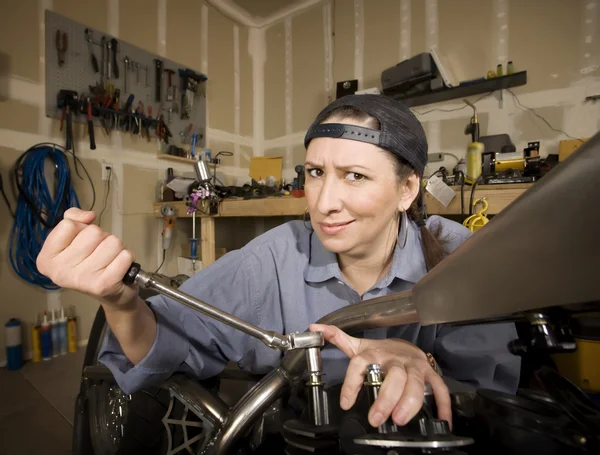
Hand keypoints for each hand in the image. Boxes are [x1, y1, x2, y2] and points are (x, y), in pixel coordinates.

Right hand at [36, 208, 136, 309]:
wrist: (111, 295)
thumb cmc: (90, 261)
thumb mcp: (73, 237)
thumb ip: (73, 218)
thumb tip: (89, 215)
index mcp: (46, 258)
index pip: (68, 225)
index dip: (81, 227)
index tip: (81, 242)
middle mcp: (60, 271)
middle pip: (93, 232)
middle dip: (102, 238)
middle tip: (99, 253)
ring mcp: (82, 279)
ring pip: (112, 242)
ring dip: (116, 248)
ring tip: (109, 260)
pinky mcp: (104, 285)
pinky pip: (125, 255)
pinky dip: (126, 258)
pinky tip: (118, 268)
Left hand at [310, 324, 450, 428]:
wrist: (407, 346)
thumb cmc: (381, 351)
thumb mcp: (359, 346)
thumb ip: (337, 338)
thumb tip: (314, 328)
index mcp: (375, 354)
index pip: (361, 364)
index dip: (352, 383)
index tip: (346, 403)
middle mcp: (395, 360)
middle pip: (393, 377)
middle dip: (385, 399)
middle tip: (376, 419)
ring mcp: (414, 367)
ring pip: (416, 383)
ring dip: (409, 402)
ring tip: (399, 419)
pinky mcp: (430, 375)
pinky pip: (440, 389)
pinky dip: (442, 404)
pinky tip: (442, 420)